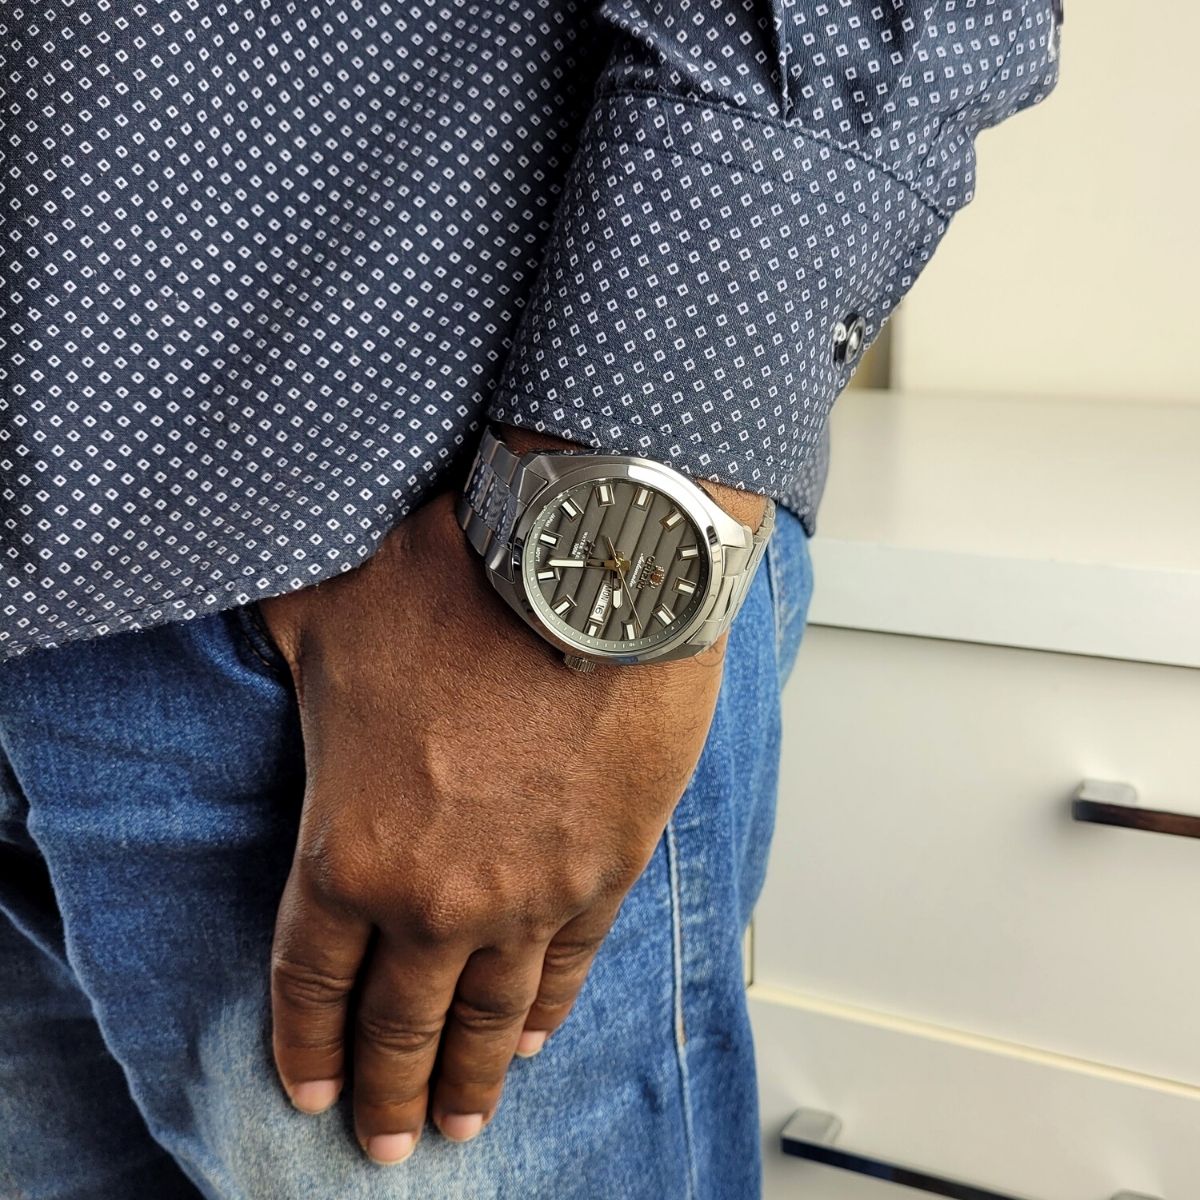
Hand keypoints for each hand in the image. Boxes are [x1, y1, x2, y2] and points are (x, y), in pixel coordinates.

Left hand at [258, 454, 759, 1164]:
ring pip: (488, 1014)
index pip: (312, 977)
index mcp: (349, 847)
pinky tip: (530, 1038)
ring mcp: (529, 894)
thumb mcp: (324, 613)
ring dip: (468, 1076)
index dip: (306, 1042)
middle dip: (386, 1088)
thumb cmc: (460, 585)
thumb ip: (283, 650)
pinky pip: (568, 966)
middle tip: (385, 1143)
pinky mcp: (605, 870)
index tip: (313, 1090)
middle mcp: (435, 896)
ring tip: (460, 1122)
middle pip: (400, 1021)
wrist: (596, 575)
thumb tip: (264, 628)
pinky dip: (546, 1010)